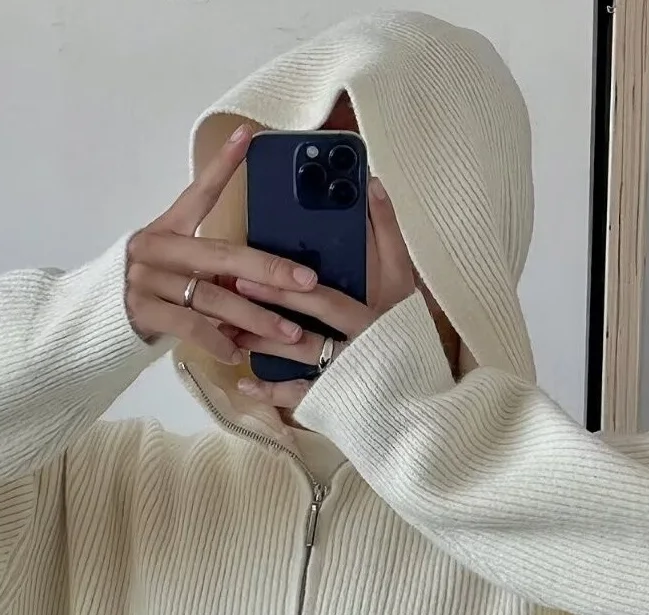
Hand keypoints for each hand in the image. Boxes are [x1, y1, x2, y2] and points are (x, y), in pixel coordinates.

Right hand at [126, 125, 319, 364]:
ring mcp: (147, 279)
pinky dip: (217, 342)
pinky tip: (238, 354)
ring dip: (256, 318)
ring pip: (213, 297)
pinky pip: (190, 327)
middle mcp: (156, 248)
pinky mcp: (142, 311)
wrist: (96, 319)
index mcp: (167, 229)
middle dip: (270, 269)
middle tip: (306, 281)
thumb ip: (211, 269)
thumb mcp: (177, 269)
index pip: (199, 194)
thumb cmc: (150, 292)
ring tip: (289, 333)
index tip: (247, 137)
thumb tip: (266, 279)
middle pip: (222, 255)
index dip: (222, 166)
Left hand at [230, 176, 419, 409]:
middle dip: (271, 301)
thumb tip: (372, 183)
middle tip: (235, 285)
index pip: (327, 295)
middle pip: (310, 320)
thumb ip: (389, 233)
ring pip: (301, 353)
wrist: (419, 392)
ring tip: (229, 329)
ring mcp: (349, 370)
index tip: (253, 262)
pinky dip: (271, 391)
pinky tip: (243, 382)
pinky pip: (300, 396)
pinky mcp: (338, 398)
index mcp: (375, 310)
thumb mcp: (405, 280)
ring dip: (262, 341)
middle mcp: (361, 340)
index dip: (290, 282)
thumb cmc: (409, 328)